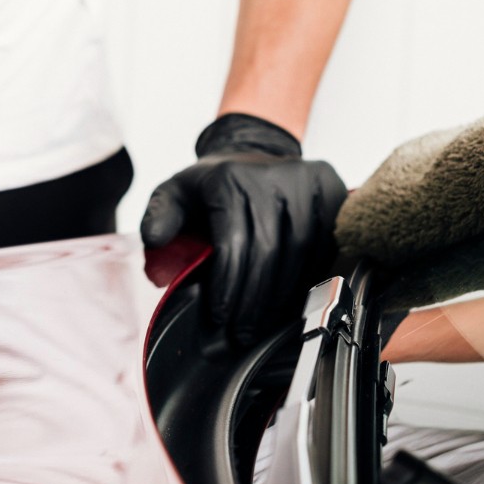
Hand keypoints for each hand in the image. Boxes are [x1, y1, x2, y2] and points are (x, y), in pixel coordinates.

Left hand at [141, 114, 346, 347]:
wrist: (251, 153)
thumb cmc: (212, 183)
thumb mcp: (175, 192)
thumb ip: (159, 215)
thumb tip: (154, 238)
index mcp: (229, 178)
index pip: (233, 244)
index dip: (228, 286)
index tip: (220, 316)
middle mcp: (271, 174)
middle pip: (269, 251)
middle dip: (254, 299)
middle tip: (242, 330)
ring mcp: (305, 179)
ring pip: (300, 250)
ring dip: (283, 294)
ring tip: (265, 321)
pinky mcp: (330, 186)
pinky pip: (325, 241)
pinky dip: (310, 274)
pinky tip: (292, 297)